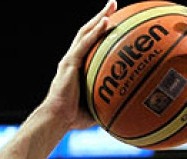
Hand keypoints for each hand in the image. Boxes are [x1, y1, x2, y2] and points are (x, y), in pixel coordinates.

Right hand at [42, 1, 117, 129]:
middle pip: (88, 32)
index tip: (114, 22)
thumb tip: (130, 109)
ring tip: (112, 5)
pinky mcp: (69, 63)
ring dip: (99, 17)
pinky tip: (106, 22)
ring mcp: (70, 59)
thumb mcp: (98, 108)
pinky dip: (96, 32)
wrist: (57, 119)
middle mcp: (73, 59)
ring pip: (86, 32)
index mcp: (78, 67)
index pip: (91, 44)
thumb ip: (110, 103)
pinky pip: (85, 44)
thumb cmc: (74, 118)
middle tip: (114, 4)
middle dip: (101, 16)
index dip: (101, 31)